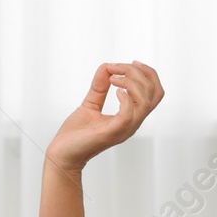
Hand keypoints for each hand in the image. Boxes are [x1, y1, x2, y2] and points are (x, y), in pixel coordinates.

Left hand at [46, 60, 163, 171]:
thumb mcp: (90, 104)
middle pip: (155, 93)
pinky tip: (114, 90)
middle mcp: (132, 123)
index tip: (130, 63)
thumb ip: (99, 87)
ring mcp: (124, 129)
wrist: (61, 154)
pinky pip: (129, 114)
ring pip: (145, 102)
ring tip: (112, 78)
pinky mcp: (112, 133)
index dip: (148, 74)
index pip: (155, 93)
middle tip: (117, 68)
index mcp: (130, 116)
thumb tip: (106, 66)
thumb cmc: (75, 134)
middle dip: (140, 73)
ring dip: (131, 82)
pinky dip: (125, 97)